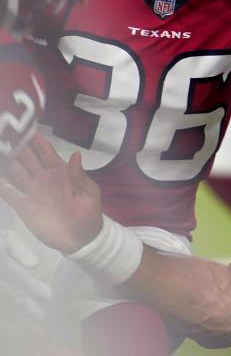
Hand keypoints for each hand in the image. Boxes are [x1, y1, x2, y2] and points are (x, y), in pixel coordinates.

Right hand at [0, 134, 103, 255]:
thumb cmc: (89, 212)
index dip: (36, 139)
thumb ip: (79, 176)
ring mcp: (32, 191)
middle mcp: (42, 177)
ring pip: (15, 172)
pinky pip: (10, 194)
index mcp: (60, 171)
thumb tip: (76, 155)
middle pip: (26, 158)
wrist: (82, 238)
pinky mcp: (24, 206)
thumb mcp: (89, 193)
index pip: (45, 151)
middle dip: (15, 145)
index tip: (26, 125)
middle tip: (5, 132)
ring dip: (6, 163)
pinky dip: (1, 187)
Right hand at [0, 226, 51, 339]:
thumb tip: (34, 265)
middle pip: (6, 295)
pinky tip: (22, 333)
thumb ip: (18, 250)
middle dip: (25, 308)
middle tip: (42, 317)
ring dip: (17, 322)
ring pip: (2, 308)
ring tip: (36, 332)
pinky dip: (9, 324)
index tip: (48, 296)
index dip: (30, 286)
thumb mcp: (5, 239)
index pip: (14, 274)